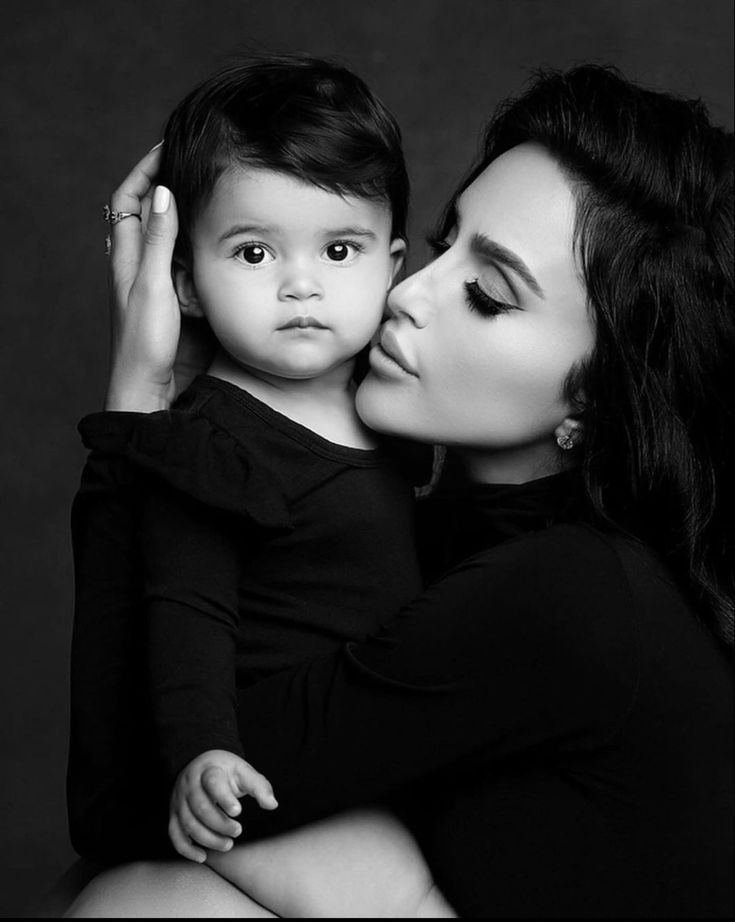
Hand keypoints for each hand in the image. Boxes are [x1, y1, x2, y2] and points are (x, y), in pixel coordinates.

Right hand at [169, 749, 277, 863]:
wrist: (200, 764)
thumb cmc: (226, 771)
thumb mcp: (243, 771)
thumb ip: (259, 786)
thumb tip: (272, 805)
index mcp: (209, 770)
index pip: (213, 782)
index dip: (224, 798)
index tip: (238, 811)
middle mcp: (190, 785)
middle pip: (200, 807)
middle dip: (220, 824)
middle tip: (238, 831)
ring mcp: (179, 800)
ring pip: (188, 823)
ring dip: (208, 839)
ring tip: (228, 844)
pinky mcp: (174, 813)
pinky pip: (174, 834)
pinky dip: (186, 849)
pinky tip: (202, 857)